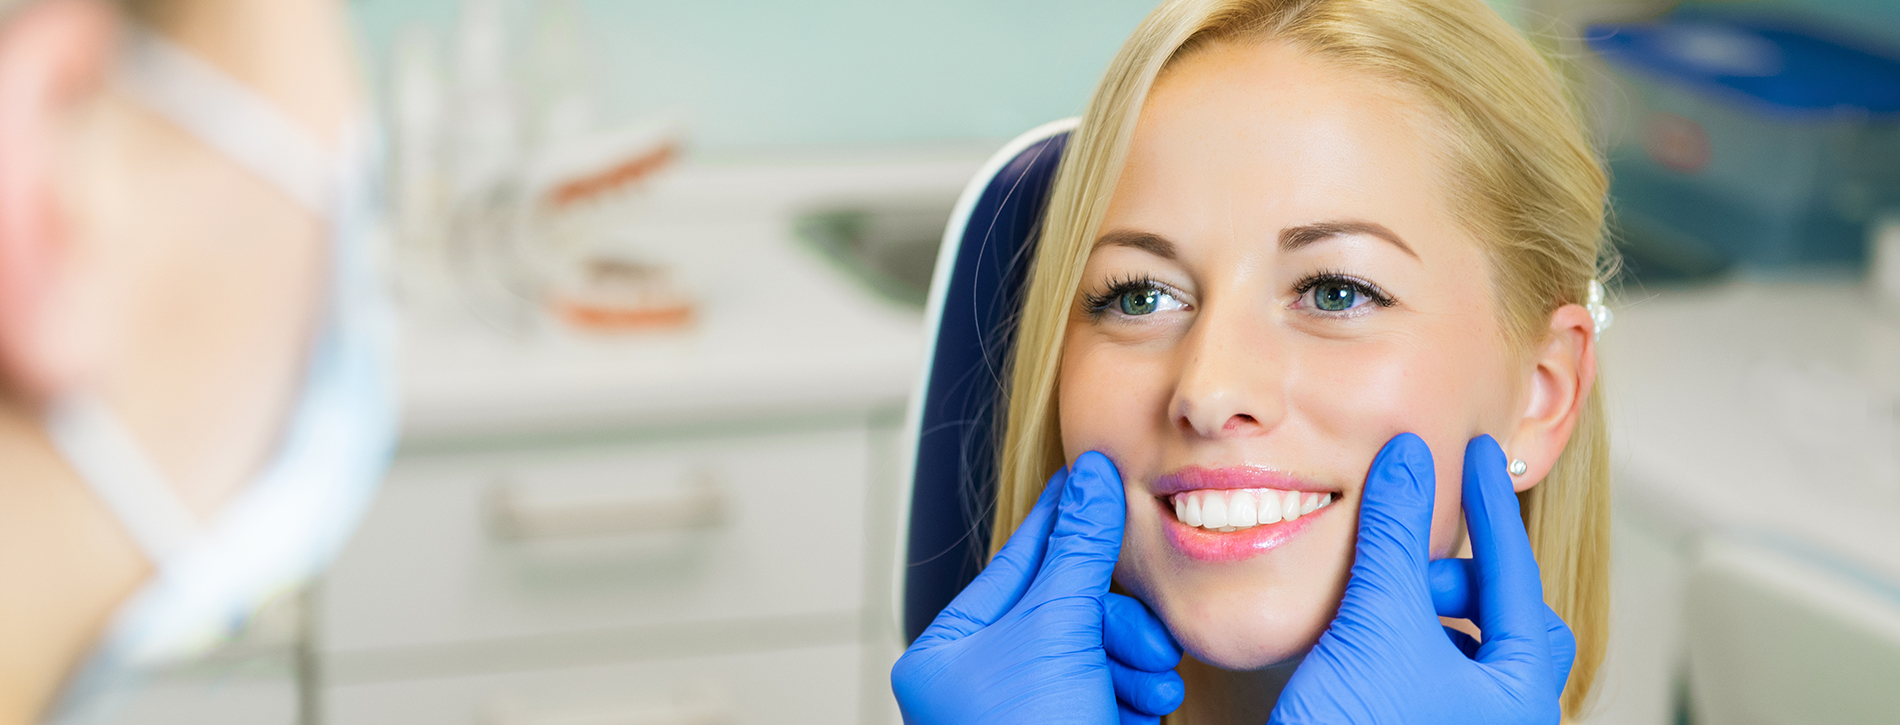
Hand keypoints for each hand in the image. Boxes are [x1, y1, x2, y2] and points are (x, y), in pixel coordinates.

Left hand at [892, 452, 1185, 724]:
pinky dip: (1135, 695)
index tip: (1100, 479)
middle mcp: (980, 681)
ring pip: (1095, 650)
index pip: (1018, 563)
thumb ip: (1078, 551)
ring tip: (1150, 683)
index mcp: (949, 651)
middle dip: (1114, 620)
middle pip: (1065, 608)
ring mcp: (1025, 712)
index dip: (1066, 521)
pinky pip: (1110, 692)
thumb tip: (1093, 477)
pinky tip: (1148, 707)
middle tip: (1143, 636)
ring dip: (1133, 660)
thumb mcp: (1056, 630)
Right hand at [1269, 434, 1575, 724]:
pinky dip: (1399, 641)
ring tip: (1373, 606)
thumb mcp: (1377, 622)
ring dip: (1419, 612)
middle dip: (1451, 579)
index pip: (1516, 574)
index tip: (1475, 456)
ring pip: (1461, 648)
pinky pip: (1426, 671)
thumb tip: (1408, 459)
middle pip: (1503, 618)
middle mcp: (1504, 718)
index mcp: (1521, 694)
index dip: (1492, 507)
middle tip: (1405, 566)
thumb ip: (1394, 534)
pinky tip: (1358, 638)